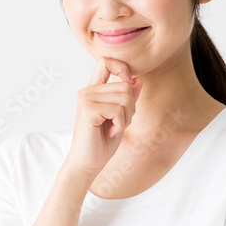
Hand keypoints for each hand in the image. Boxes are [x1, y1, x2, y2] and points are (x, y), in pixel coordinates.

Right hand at [63, 56, 142, 178]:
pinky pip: (119, 109)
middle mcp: (87, 91)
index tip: (127, 85)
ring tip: (114, 128)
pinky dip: (121, 124)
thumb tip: (138, 79)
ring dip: (126, 117)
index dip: (122, 68)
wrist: (87, 163)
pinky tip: (110, 133)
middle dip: (131, 107)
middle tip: (119, 124)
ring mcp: (86, 99)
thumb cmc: (102, 142)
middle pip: (125, 85)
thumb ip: (128, 98)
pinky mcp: (88, 109)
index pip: (106, 61)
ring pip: (125, 97)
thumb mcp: (121, 117)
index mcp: (93, 90)